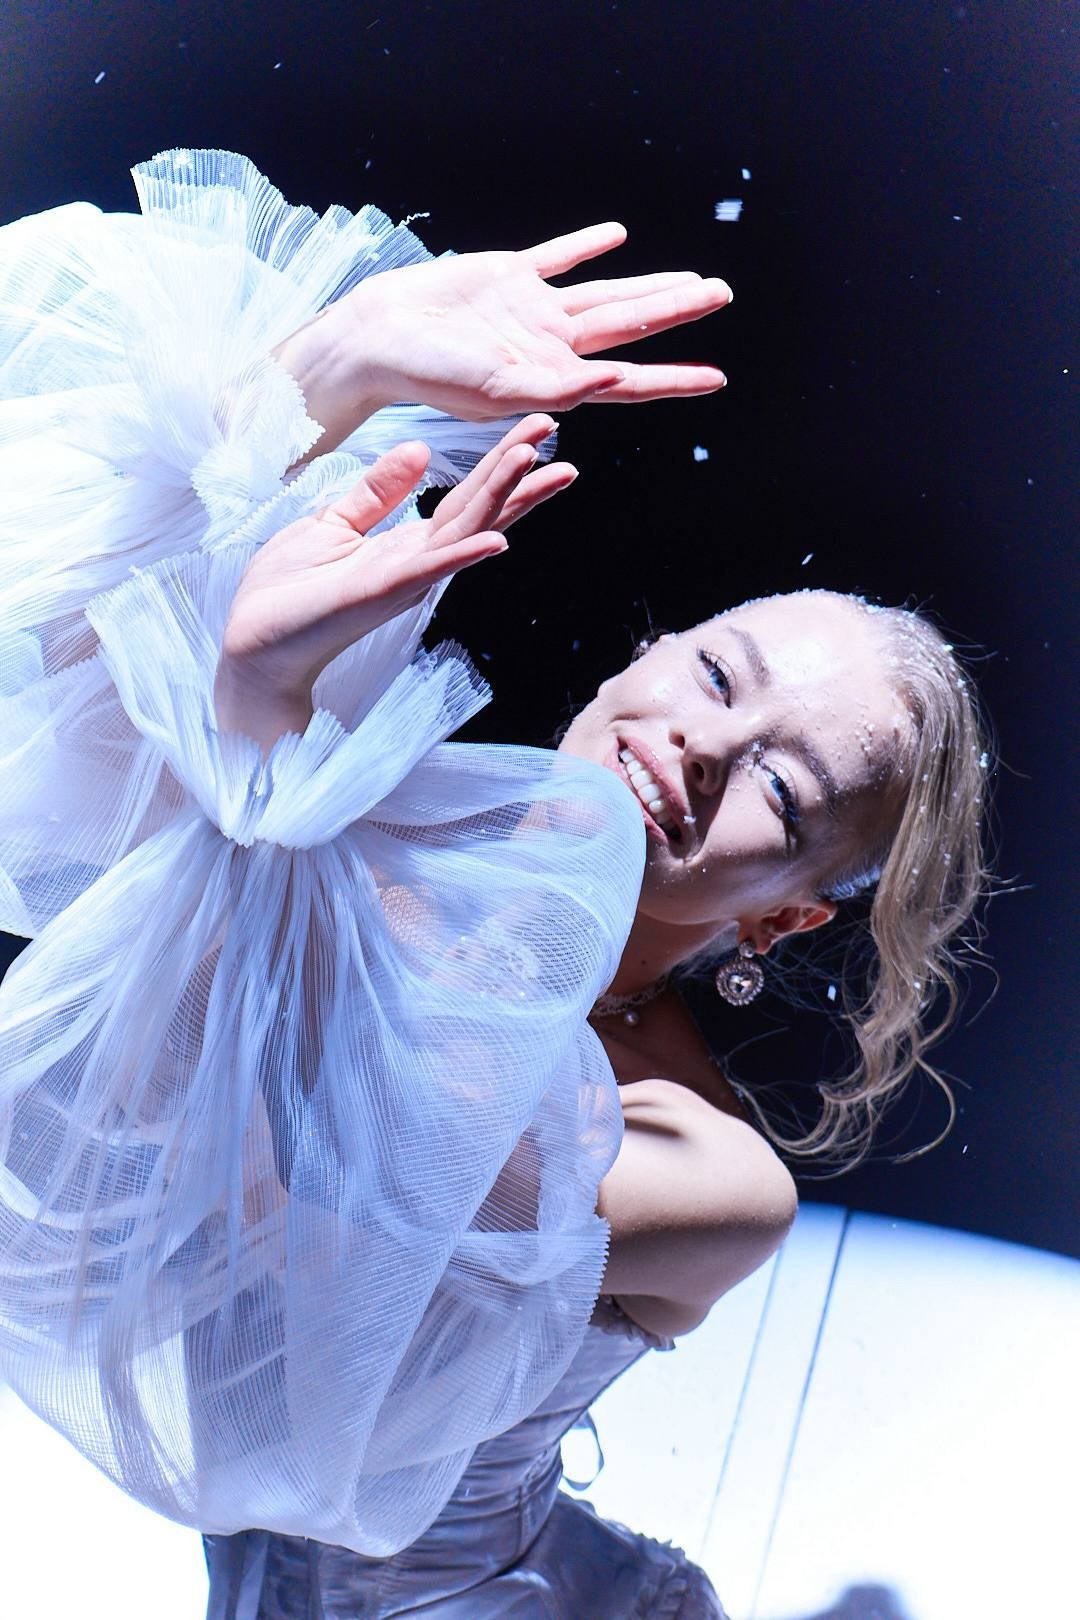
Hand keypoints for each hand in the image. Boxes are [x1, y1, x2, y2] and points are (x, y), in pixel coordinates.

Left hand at [215, 416, 567, 751]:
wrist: (254, 642)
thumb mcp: (334, 523)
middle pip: (479, 509)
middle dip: (518, 469)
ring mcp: (403, 580)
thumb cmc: (289, 591)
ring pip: (464, 531)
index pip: (466, 499)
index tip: (534, 430)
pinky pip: (428, 571)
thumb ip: (378, 491)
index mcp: (408, 544)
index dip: (500, 463)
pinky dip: (462, 555)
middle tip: (550, 422)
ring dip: (501, 496)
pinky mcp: (379, 593)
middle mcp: (417, 562)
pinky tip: (495, 539)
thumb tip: (419, 450)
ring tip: (532, 459)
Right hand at [273, 226, 731, 453]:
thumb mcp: (496, 392)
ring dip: (648, 284)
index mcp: (554, 377)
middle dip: (676, 311)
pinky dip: (585, 246)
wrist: (380, 339)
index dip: (674, 380)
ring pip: (606, 292)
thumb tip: (618, 375)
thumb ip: (556, 388)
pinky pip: (557, 258)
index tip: (716, 380)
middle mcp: (552, 343)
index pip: (628, 379)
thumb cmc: (430, 377)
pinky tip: (615, 236)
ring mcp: (532, 310)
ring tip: (690, 277)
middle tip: (721, 294)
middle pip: (629, 323)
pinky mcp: (507, 277)